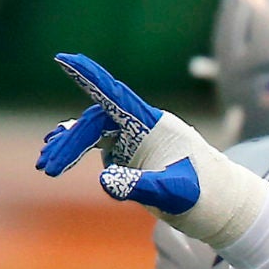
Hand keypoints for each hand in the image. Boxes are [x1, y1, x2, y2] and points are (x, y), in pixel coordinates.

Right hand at [36, 53, 266, 247]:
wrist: (221, 209)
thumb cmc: (205, 197)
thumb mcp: (174, 196)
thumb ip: (141, 188)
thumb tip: (105, 183)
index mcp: (154, 125)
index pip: (116, 96)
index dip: (90, 77)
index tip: (64, 58)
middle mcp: (142, 127)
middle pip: (95, 122)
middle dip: (70, 142)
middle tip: (47, 168)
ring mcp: (135, 140)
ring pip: (92, 134)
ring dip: (68, 147)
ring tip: (46, 166)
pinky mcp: (132, 154)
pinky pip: (97, 145)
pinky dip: (76, 150)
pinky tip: (56, 156)